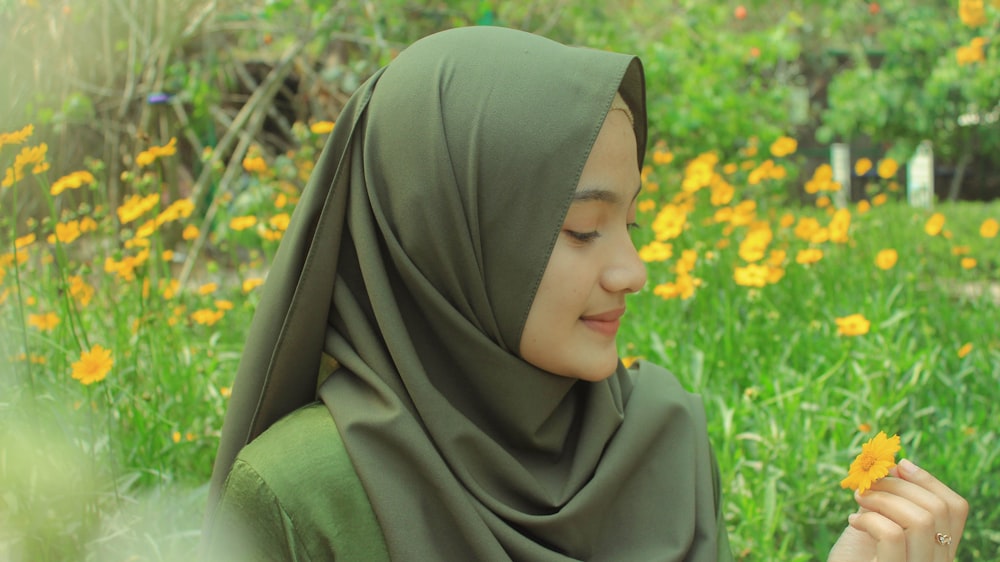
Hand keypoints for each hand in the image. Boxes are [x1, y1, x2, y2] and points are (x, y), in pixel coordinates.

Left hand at [828, 459, 967, 561]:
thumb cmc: (854, 560)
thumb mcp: (875, 527)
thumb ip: (889, 503)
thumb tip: (895, 468)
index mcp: (938, 549)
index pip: (955, 508)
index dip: (929, 480)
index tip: (898, 466)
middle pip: (937, 509)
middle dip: (898, 486)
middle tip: (867, 486)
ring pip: (920, 520)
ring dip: (883, 499)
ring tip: (858, 500)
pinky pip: (892, 535)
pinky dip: (870, 519)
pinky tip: (853, 523)